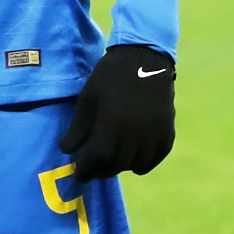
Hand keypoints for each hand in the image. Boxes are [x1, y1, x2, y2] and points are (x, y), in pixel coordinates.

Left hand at [58, 43, 175, 178]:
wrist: (145, 58)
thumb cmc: (110, 76)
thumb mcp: (88, 98)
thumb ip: (78, 127)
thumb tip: (66, 150)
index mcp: (114, 121)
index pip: (99, 157)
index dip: (87, 169)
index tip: (79, 175)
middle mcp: (137, 130)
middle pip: (118, 163)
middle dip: (102, 171)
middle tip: (92, 171)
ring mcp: (155, 131)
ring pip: (138, 163)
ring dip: (122, 168)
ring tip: (110, 165)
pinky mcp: (168, 128)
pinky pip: (158, 155)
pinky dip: (146, 163)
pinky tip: (135, 164)